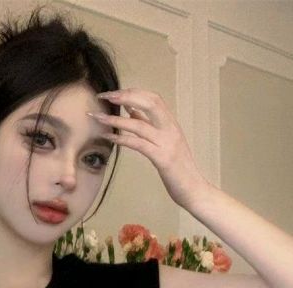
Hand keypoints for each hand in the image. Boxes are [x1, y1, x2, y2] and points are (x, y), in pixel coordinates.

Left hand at [90, 88, 208, 208]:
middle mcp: (171, 130)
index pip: (153, 99)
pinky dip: (122, 139)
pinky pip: (139, 144)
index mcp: (172, 125)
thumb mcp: (166, 143)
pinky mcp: (163, 159)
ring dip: (115, 120)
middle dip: (125, 96)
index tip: (113, 93)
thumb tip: (131, 111)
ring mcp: (168, 144)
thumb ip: (150, 127)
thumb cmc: (179, 170)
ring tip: (97, 118)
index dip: (132, 92)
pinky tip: (109, 137)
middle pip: (149, 103)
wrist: (195, 191)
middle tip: (104, 97)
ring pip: (139, 125)